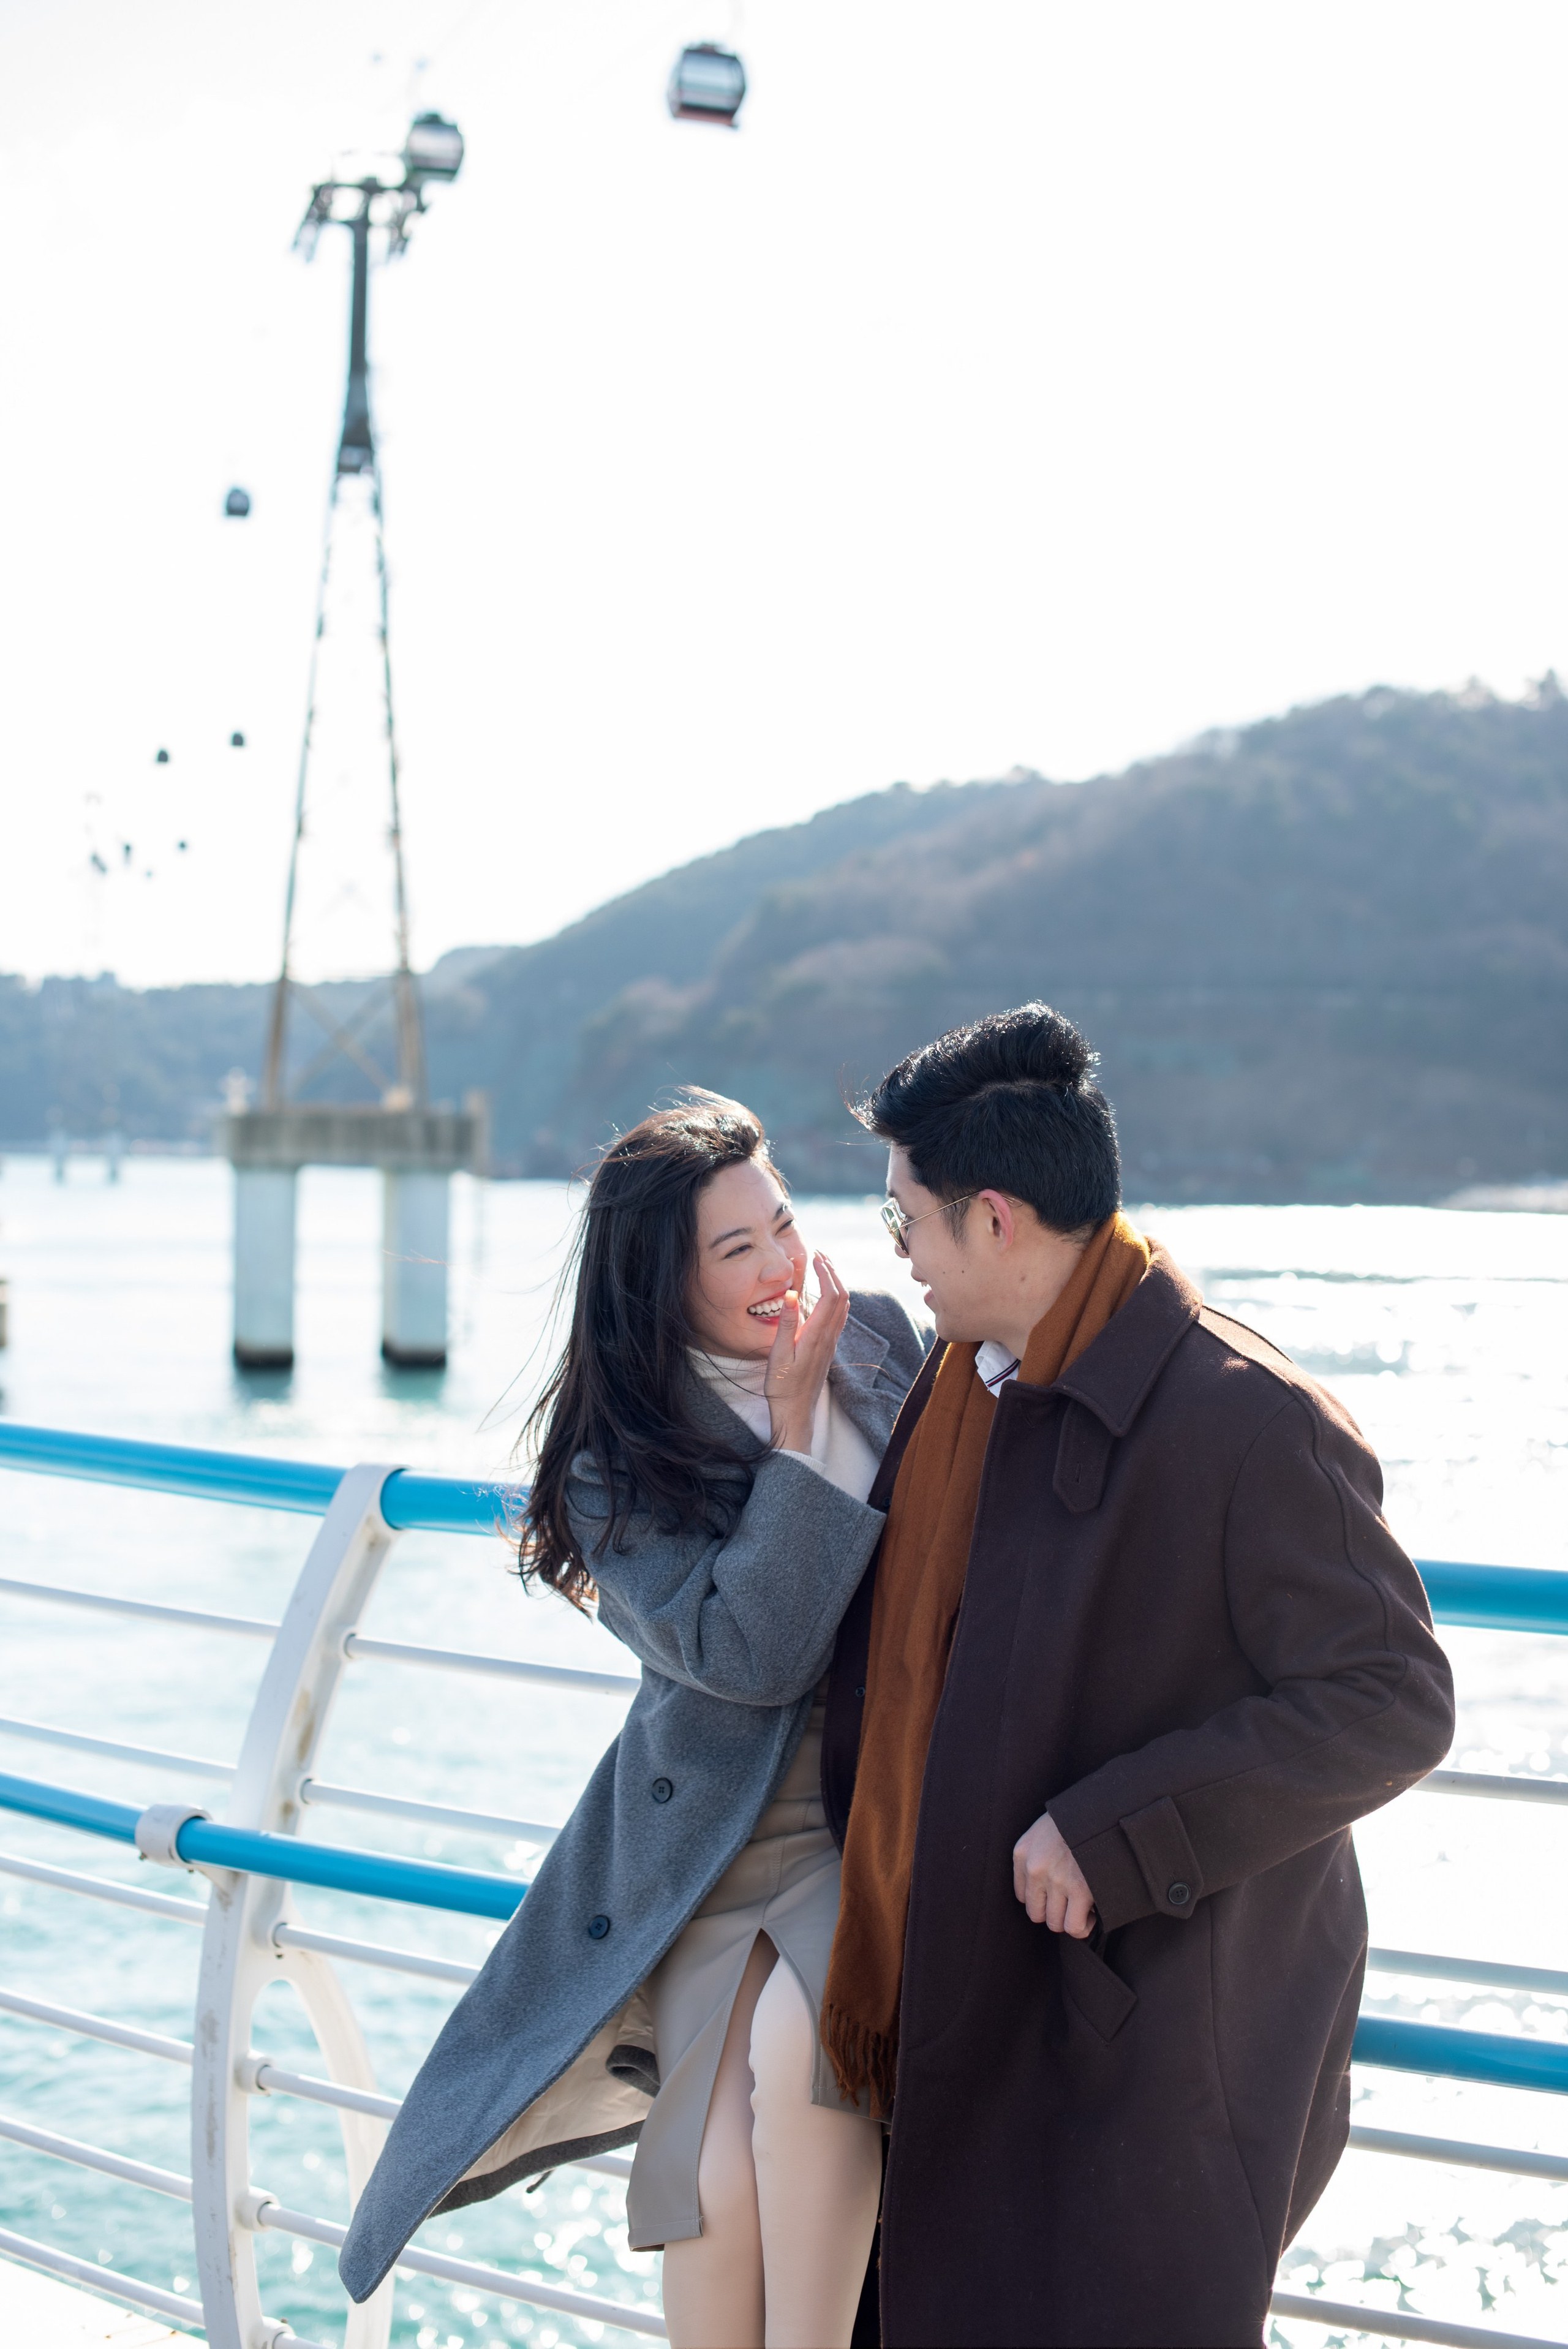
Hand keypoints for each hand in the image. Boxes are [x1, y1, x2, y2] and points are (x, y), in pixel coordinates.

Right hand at [764, 1253, 850, 1453]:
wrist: (795, 1413)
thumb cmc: (782, 1387)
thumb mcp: (777, 1354)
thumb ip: (786, 1323)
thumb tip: (790, 1293)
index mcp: (816, 1335)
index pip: (830, 1295)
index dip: (826, 1272)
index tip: (815, 1257)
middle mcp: (828, 1337)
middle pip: (842, 1297)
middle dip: (833, 1272)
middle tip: (820, 1255)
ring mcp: (831, 1343)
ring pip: (844, 1306)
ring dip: (837, 1284)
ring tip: (824, 1268)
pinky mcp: (828, 1349)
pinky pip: (840, 1318)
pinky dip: (836, 1299)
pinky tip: (826, 1296)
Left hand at [1013, 1811, 1096, 1937]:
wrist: (1101, 1808)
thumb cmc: (1076, 1821)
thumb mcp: (1044, 1830)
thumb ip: (1038, 1855)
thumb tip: (1045, 1889)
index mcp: (1023, 1852)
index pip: (1023, 1895)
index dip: (1044, 1898)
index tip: (1059, 1892)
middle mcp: (1035, 1868)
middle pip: (1037, 1914)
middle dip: (1056, 1912)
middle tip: (1072, 1901)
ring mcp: (1057, 1880)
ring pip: (1055, 1923)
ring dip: (1070, 1918)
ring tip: (1083, 1905)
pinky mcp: (1080, 1889)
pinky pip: (1074, 1927)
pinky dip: (1083, 1926)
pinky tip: (1091, 1913)